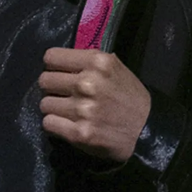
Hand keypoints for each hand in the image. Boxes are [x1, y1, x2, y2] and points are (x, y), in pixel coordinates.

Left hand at [38, 47, 151, 164]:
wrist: (147, 131)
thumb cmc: (131, 98)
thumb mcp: (116, 69)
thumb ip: (89, 63)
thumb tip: (64, 63)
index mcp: (96, 62)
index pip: (51, 57)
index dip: (53, 67)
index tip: (60, 74)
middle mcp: (86, 83)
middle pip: (44, 81)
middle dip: (52, 88)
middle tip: (63, 95)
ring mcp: (82, 110)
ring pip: (44, 104)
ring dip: (53, 108)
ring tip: (67, 112)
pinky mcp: (79, 133)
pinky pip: (48, 123)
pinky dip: (55, 125)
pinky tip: (66, 125)